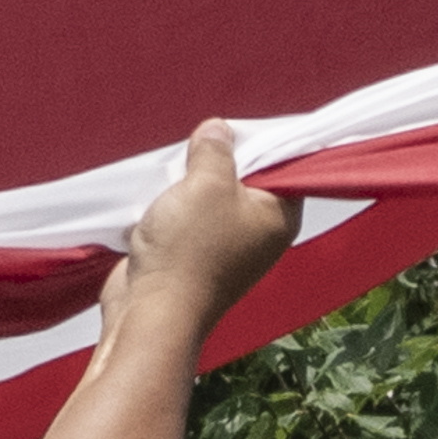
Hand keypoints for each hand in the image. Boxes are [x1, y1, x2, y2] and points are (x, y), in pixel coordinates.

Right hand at [104, 123, 294, 350]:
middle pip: (247, 178)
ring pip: (214, 197)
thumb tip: (218, 131)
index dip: (260, 141)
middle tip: (198, 146)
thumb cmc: (190, 249)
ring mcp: (228, 248)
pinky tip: (162, 197)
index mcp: (280, 216)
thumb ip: (215, 149)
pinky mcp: (197, 258)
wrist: (152, 311)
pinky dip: (177, 206)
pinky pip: (192, 219)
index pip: (284, 165)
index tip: (233, 127)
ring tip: (177, 172)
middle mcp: (261, 234)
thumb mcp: (206, 181)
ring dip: (193, 182)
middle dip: (220, 159)